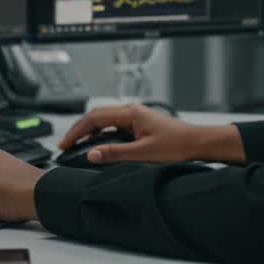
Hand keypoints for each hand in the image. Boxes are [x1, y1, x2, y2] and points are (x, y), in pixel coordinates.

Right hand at [58, 103, 240, 164]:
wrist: (199, 143)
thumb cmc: (177, 146)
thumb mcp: (143, 153)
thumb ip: (115, 154)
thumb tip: (91, 154)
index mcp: (130, 113)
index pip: (94, 117)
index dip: (77, 131)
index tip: (64, 144)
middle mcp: (132, 111)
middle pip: (98, 117)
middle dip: (80, 131)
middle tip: (66, 146)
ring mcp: (137, 117)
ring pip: (106, 122)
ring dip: (91, 133)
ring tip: (78, 147)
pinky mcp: (141, 125)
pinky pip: (115, 127)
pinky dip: (103, 135)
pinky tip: (100, 147)